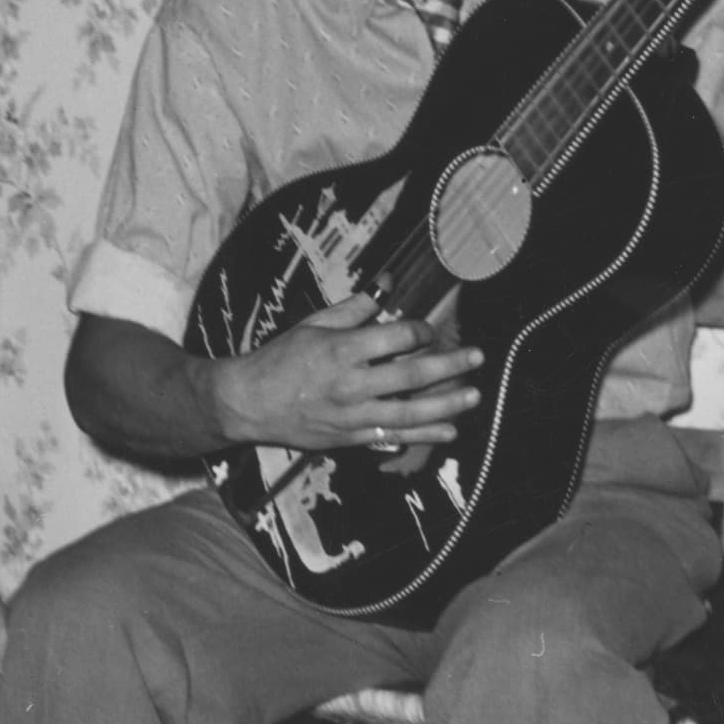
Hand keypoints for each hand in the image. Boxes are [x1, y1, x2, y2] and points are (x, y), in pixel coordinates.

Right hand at [226, 296, 481, 455]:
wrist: (248, 403)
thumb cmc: (279, 359)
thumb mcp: (312, 325)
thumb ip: (353, 308)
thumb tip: (386, 286)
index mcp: (341, 350)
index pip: (396, 338)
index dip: (420, 331)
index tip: (429, 329)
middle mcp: (350, 384)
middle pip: (412, 375)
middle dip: (449, 366)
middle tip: (476, 358)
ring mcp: (352, 415)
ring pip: (410, 411)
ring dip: (446, 404)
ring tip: (473, 396)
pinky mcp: (350, 438)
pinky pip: (394, 437)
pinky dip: (423, 434)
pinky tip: (449, 430)